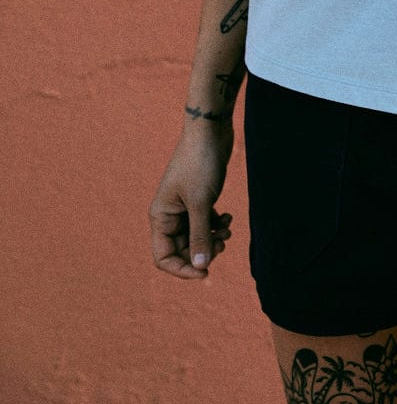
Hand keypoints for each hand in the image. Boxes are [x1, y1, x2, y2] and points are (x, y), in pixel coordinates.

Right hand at [149, 123, 234, 277]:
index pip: (164, 257)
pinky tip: (228, 218)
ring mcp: (184, 207)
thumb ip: (200, 236)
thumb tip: (200, 267)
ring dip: (212, 238)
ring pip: (196, 237)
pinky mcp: (198, 199)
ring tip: (227, 229)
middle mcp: (169, 215)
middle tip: (223, 243)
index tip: (206, 271)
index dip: (182, 269)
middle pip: (182, 250)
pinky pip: (205, 223)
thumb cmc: (200, 163)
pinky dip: (216, 225)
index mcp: (160, 217)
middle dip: (203, 251)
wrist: (210, 131)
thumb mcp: (201, 203)